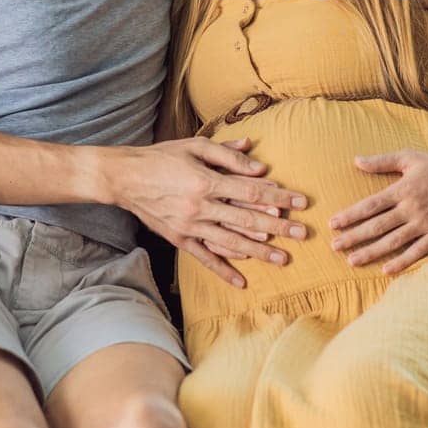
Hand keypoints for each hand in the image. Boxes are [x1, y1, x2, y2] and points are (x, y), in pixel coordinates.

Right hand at [109, 137, 309, 287]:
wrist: (124, 178)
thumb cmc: (162, 157)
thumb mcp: (195, 146)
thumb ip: (228, 155)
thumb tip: (259, 166)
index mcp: (207, 181)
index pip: (252, 191)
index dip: (279, 196)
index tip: (301, 202)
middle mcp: (201, 207)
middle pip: (247, 220)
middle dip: (278, 227)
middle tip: (302, 234)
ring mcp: (190, 226)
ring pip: (230, 242)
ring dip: (258, 252)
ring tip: (282, 259)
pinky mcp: (179, 239)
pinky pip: (205, 257)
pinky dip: (223, 270)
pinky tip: (241, 281)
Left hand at [328, 150, 427, 274]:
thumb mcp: (409, 157)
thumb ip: (382, 161)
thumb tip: (356, 160)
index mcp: (402, 189)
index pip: (370, 205)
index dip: (350, 215)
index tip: (333, 224)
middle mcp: (412, 208)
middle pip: (377, 226)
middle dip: (354, 237)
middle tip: (334, 246)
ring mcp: (425, 223)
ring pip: (393, 242)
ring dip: (372, 252)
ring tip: (352, 261)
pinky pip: (417, 251)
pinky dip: (402, 261)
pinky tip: (386, 270)